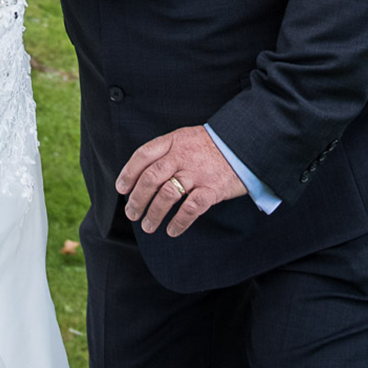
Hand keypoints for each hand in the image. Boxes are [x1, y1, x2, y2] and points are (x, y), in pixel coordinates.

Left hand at [115, 125, 249, 237]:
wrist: (246, 144)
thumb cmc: (212, 145)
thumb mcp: (186, 138)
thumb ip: (166, 151)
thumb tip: (142, 175)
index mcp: (173, 141)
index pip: (143, 155)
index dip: (128, 173)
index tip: (121, 189)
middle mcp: (182, 156)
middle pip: (150, 178)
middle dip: (137, 199)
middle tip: (131, 213)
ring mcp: (197, 173)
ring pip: (167, 195)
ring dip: (153, 213)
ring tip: (147, 226)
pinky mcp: (213, 189)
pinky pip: (191, 209)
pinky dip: (179, 222)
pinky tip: (172, 230)